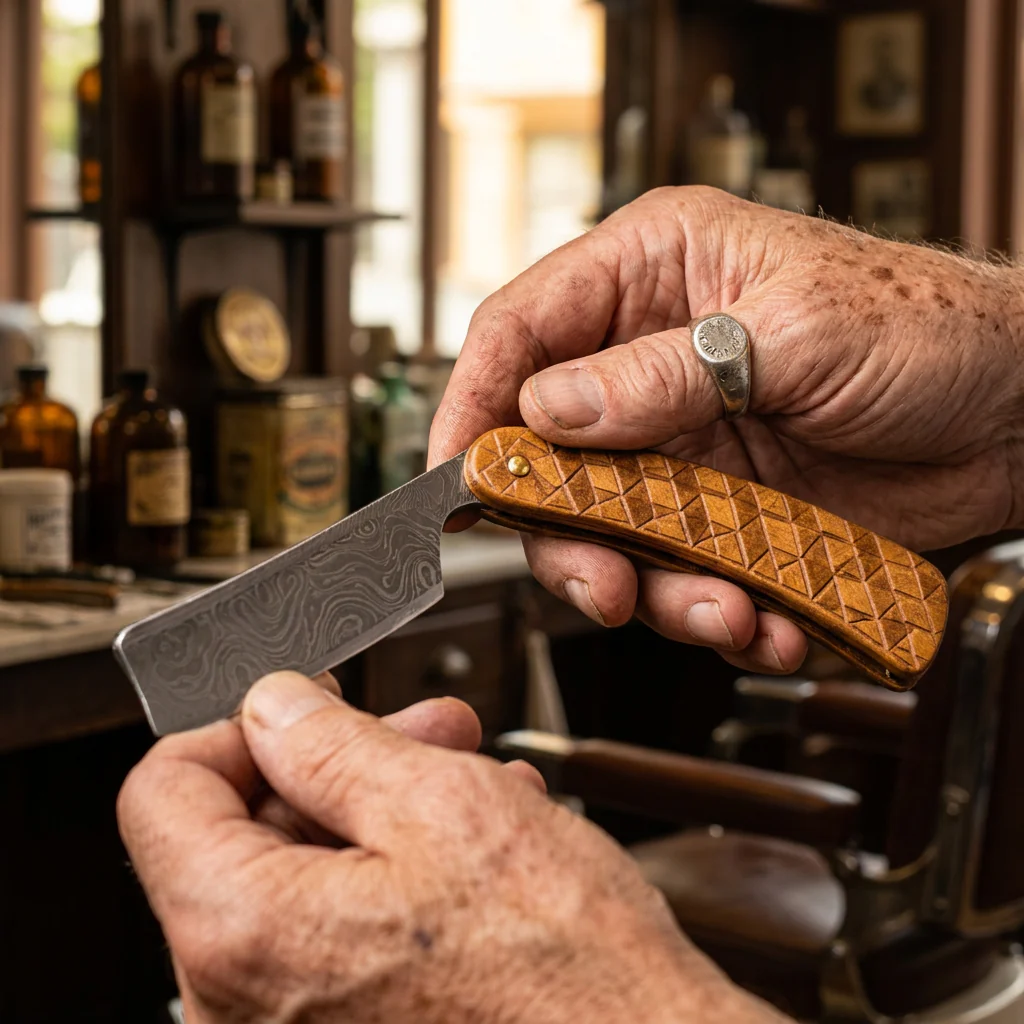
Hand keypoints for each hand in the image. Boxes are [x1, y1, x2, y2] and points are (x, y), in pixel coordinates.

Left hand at [119, 671, 785, 1023]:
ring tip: (465, 777)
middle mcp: (240, 1008)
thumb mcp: (442, 807)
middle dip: (334, 760)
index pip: (162, 793)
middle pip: (241, 834)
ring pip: (300, 881)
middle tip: (412, 726)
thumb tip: (273, 706)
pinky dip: (393, 875)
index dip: (232, 725)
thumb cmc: (563, 973)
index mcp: (243, 934)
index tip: (294, 705)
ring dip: (379, 810)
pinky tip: (470, 841)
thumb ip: (330, 744)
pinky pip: (336, 939)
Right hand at [430, 187, 1023, 674]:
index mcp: (652, 277)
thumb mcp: (795, 332)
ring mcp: (684, 447)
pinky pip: (682, 574)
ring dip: (654, 588)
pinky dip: (714, 611)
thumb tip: (548, 412)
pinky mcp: (722, 514)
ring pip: (612, 533)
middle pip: (549, 455)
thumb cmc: (928, 328)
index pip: (521, 332)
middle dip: (567, 533)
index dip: (474, 403)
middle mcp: (650, 366)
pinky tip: (766, 619)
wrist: (1016, 416)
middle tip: (601, 582)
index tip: (456, 474)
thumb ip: (662, 373)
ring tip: (721, 611)